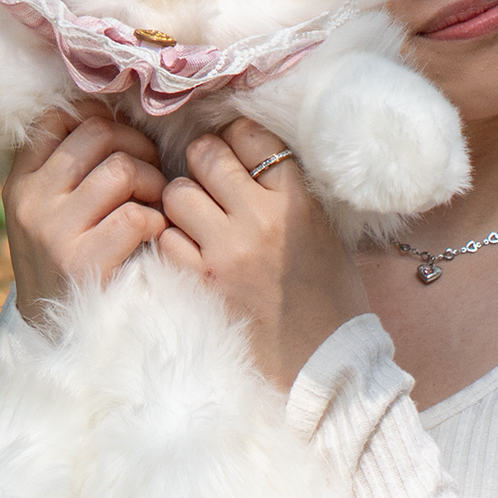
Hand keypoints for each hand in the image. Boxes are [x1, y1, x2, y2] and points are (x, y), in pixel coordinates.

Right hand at [3, 100, 166, 327]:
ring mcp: (55, 232)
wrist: (56, 337)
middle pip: (97, 134)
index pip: (57, 118)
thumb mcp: (48, 215)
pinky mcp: (85, 262)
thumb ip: (69, 171)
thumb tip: (117, 117)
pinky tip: (153, 236)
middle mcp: (32, 202)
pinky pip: (137, 215)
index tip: (123, 142)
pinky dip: (156, 222)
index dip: (100, 119)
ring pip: (123, 170)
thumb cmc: (67, 266)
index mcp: (21, 184)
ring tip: (156, 205)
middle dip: (137, 147)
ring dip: (154, 183)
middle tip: (152, 174)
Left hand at [159, 119, 367, 389]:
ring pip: (177, 193)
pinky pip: (165, 239)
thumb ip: (287, 191)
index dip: (236, 139)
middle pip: (206, 156)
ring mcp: (226, 251)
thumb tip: (247, 158)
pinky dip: (172, 239)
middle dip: (203, 163)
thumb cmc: (331, 294)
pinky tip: (190, 250)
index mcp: (297, 200)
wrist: (327, 360)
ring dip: (182, 200)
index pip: (250, 136)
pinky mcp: (203, 283)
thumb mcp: (323, 229)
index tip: (236, 153)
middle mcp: (260, 219)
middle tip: (209, 182)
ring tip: (197, 217)